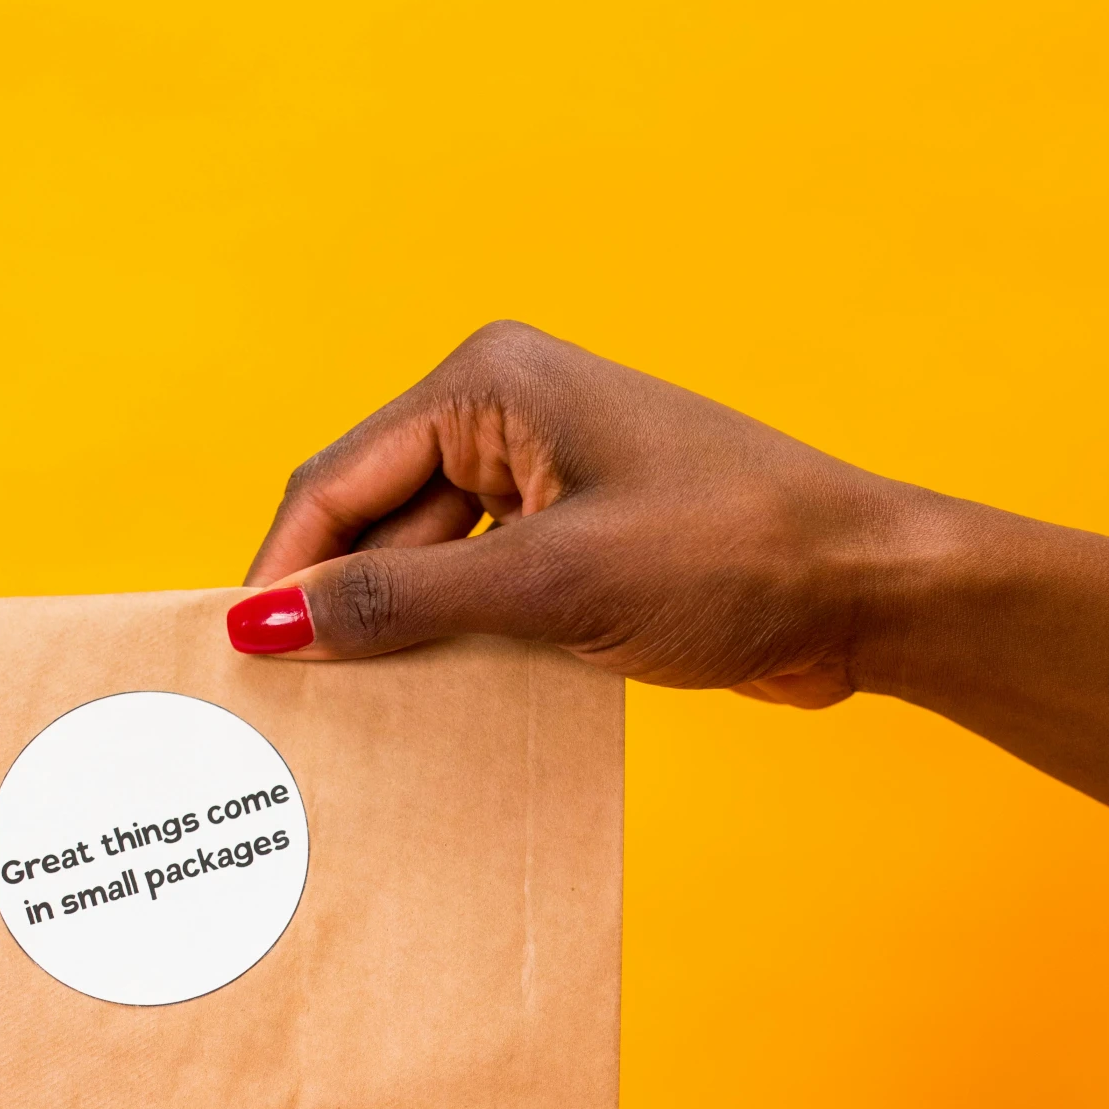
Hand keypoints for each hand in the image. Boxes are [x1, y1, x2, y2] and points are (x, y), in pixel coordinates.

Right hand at [237, 318, 917, 704]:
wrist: (868, 590)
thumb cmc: (734, 554)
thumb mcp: (550, 584)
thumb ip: (400, 601)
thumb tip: (269, 625)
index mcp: (489, 384)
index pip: (338, 480)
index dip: (282, 573)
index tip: (240, 664)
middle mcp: (506, 419)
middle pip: (373, 524)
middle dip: (337, 610)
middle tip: (289, 712)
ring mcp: (545, 484)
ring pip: (425, 570)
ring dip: (397, 641)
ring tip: (355, 724)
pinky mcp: (577, 546)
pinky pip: (480, 599)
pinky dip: (455, 653)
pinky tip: (433, 716)